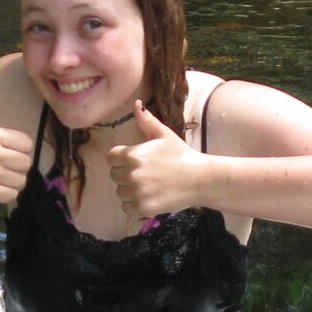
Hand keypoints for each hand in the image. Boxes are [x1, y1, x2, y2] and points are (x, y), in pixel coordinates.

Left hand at [107, 102, 207, 220]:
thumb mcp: (164, 135)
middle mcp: (131, 174)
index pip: (111, 157)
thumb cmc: (181, 155)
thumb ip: (147, 121)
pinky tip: (149, 196)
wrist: (200, 179)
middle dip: (126, 173)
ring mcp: (136, 192)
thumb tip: (136, 104)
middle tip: (146, 173)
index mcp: (133, 155)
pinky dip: (135, 204)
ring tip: (149, 185)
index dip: (121, 158)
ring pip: (120, 191)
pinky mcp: (142, 207)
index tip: (135, 161)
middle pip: (114, 175)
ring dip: (130, 189)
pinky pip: (127, 207)